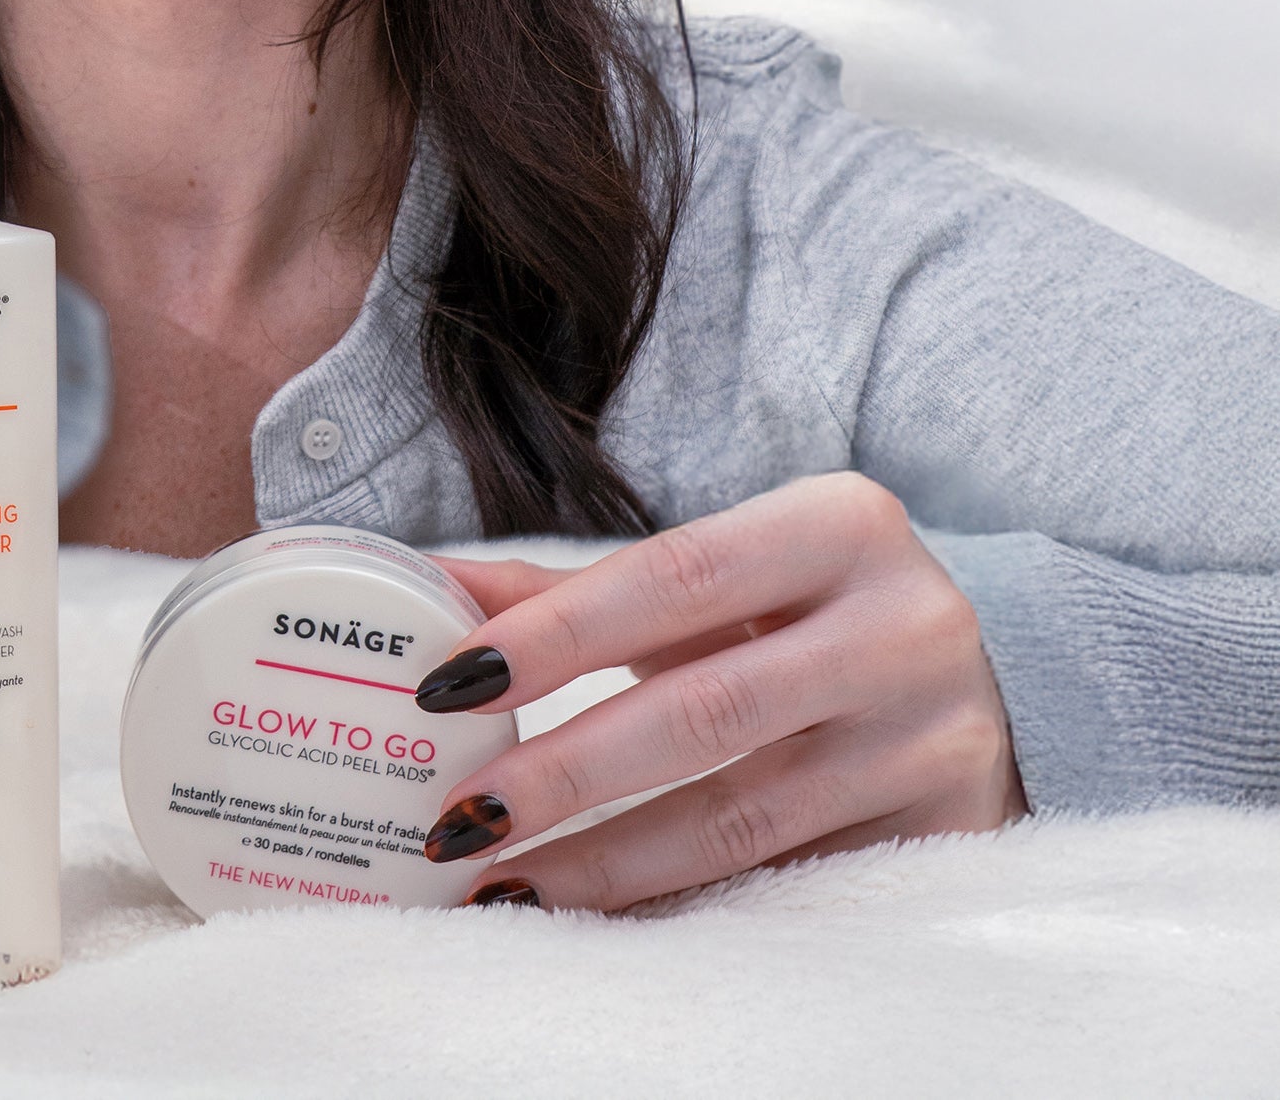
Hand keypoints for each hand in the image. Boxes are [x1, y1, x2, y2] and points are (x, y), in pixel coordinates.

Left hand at [420, 471, 1026, 910]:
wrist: (999, 675)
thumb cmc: (817, 608)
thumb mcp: (728, 571)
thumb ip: (587, 587)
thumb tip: (443, 592)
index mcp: (839, 525)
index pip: (673, 576)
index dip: (557, 634)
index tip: (451, 682)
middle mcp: (902, 626)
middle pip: (705, 710)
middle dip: (567, 772)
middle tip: (462, 812)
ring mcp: (932, 740)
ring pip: (744, 816)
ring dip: (608, 863)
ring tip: (503, 882)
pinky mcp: (945, 836)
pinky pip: (785, 881)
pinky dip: (682, 904)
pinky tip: (600, 918)